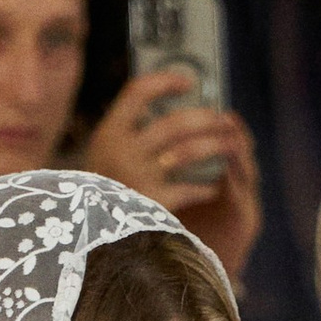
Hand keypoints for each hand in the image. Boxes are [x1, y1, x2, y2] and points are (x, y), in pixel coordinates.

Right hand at [82, 78, 258, 241]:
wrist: (89, 238)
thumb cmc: (102, 194)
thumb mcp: (103, 156)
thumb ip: (127, 132)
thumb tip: (167, 106)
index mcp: (110, 132)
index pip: (138, 92)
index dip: (165, 82)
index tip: (189, 82)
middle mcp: (123, 151)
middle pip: (174, 123)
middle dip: (206, 118)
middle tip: (224, 118)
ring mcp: (139, 177)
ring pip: (189, 151)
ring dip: (215, 146)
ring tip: (230, 145)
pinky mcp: (154, 204)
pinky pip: (190, 189)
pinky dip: (205, 187)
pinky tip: (214, 187)